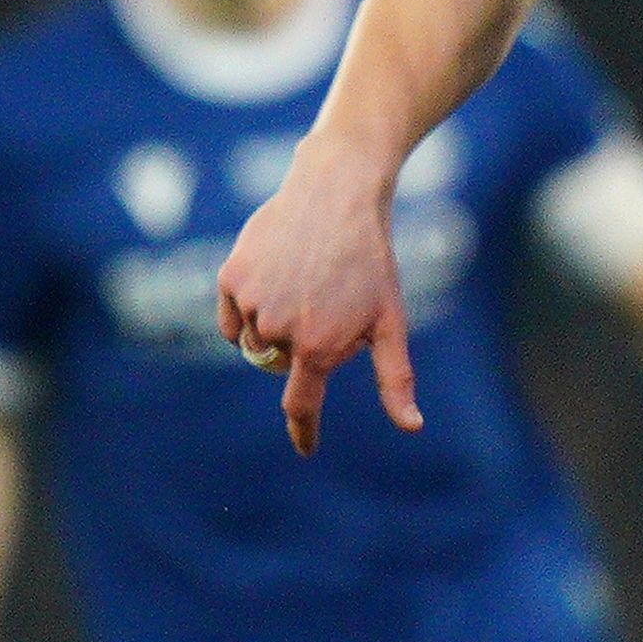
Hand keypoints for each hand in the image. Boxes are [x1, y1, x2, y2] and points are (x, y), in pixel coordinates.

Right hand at [214, 139, 415, 454]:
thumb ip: (395, 378)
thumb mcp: (390, 320)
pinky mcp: (231, 279)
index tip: (305, 448)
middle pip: (279, 365)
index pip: (301, 406)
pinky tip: (274, 277)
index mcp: (319, 347)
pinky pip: (231, 319)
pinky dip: (247, 310)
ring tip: (302, 284)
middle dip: (299, 347)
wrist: (336, 193)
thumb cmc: (371, 260)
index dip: (303, 430)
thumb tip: (412, 426)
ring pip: (255, 341)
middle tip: (325, 304)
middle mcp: (280, 330)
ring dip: (273, 327)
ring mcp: (252, 304)